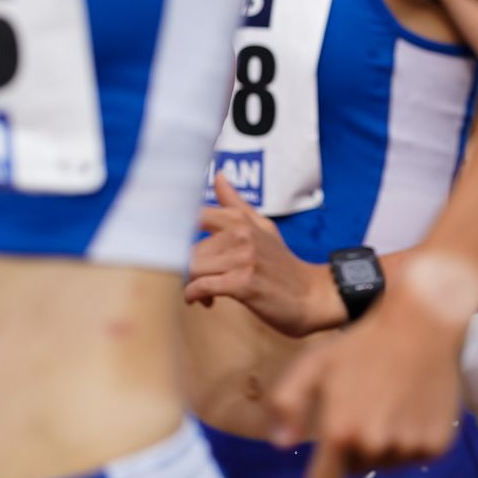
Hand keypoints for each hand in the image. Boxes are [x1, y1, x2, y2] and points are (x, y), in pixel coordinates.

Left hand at [185, 176, 343, 336]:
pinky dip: (195, 296)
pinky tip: (205, 302)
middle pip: (189, 248)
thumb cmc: (283, 265)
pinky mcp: (243, 283)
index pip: (195, 214)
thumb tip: (218, 175)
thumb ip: (236, 204)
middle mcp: (241, 234)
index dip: (173, 226)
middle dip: (187, 267)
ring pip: (193, 266)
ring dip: (191, 284)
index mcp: (241, 220)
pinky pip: (202, 286)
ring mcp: (243, 258)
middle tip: (198, 280)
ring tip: (203, 293)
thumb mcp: (263, 229)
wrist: (311, 296)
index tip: (167, 240)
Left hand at [267, 269, 470, 477]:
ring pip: (388, 463)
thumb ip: (286, 403)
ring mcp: (410, 447)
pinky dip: (415, 439)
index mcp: (340, 433)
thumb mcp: (314, 364)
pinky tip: (414, 407)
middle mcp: (375, 446)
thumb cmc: (363, 343)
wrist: (424, 324)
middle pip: (357, 468)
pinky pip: (418, 456)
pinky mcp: (438, 444)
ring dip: (386, 443)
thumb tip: (281, 445)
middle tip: (367, 408)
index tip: (325, 476)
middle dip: (356, 447)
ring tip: (392, 404)